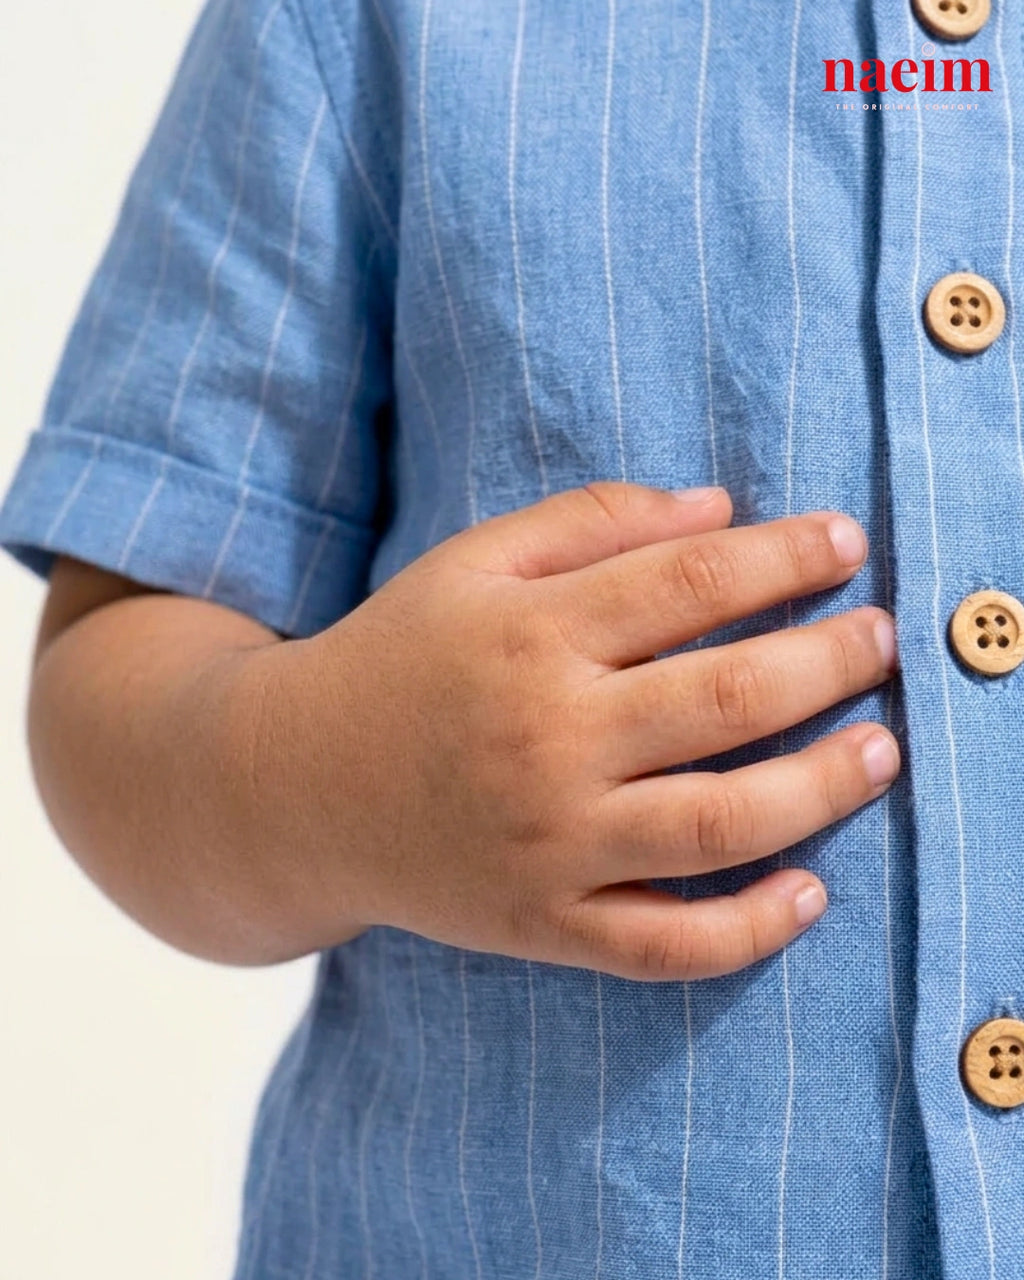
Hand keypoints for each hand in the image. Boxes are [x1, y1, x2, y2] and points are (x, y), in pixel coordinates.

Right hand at [268, 481, 898, 980]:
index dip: (787, 555)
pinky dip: (749, 930)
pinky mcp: (539, 924)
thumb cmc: (395, 658)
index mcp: (530, 635)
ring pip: (722, 822)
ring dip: (823, 786)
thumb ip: (590, 519)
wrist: (290, 788)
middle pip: (731, 696)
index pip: (694, 580)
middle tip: (883, 641)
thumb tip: (721, 508)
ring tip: (880, 752)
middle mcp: (546, 738)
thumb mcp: (471, 564)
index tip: (846, 541)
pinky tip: (809, 895)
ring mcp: (546, 843)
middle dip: (832, 660)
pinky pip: (664, 946)